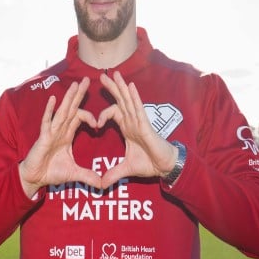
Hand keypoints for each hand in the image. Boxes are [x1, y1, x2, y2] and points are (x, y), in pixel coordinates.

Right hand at [19, 77, 101, 196]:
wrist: (35, 178)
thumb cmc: (51, 172)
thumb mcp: (74, 174)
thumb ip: (88, 176)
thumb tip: (103, 184)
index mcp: (67, 135)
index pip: (79, 118)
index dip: (90, 116)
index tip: (99, 124)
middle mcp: (59, 130)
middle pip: (71, 109)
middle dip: (79, 95)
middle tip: (87, 80)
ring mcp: (50, 132)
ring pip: (62, 112)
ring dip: (68, 98)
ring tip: (75, 84)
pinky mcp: (43, 137)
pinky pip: (47, 122)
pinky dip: (50, 111)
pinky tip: (53, 99)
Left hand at [96, 72, 177, 187]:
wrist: (164, 166)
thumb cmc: (149, 163)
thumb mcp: (126, 169)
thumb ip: (113, 174)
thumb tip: (101, 184)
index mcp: (127, 127)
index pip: (113, 113)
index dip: (102, 114)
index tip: (94, 124)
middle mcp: (132, 121)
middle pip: (120, 101)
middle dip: (111, 88)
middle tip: (101, 75)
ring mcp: (139, 121)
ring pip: (128, 100)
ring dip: (121, 87)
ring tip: (114, 74)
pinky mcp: (146, 124)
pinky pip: (138, 108)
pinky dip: (134, 97)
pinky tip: (130, 85)